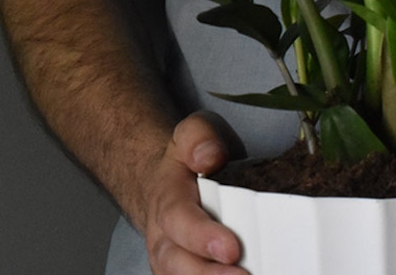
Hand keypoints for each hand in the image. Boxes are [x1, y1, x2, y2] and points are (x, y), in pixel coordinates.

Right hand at [143, 111, 248, 274]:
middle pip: (175, 263)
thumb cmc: (189, 165)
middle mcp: (164, 238)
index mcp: (167, 200)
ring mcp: (173, 262)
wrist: (167, 186)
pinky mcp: (187, 274)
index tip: (231, 247)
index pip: (178, 219)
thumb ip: (198, 137)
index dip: (201, 235)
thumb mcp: (193, 134)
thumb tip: (209, 156)